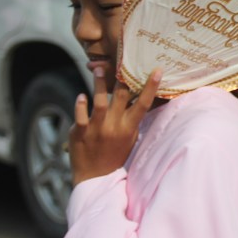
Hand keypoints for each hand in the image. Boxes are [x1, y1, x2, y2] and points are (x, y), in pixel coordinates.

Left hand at [69, 68, 161, 184]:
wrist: (94, 177)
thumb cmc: (115, 155)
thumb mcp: (129, 138)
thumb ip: (131, 119)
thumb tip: (140, 99)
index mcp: (129, 128)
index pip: (143, 104)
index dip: (150, 86)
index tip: (157, 71)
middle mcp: (114, 126)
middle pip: (122, 97)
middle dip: (123, 78)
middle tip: (123, 61)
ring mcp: (97, 129)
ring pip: (99, 102)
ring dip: (100, 84)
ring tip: (99, 69)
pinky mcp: (80, 132)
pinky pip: (80, 116)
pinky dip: (81, 104)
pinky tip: (82, 95)